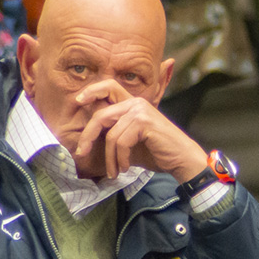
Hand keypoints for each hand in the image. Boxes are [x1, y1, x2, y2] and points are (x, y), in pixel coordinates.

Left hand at [68, 80, 210, 181]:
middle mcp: (136, 103)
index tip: (77, 101)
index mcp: (132, 104)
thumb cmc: (155, 152)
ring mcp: (140, 111)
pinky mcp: (144, 122)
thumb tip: (87, 135)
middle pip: (101, 115)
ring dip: (110, 158)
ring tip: (115, 171)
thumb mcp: (128, 142)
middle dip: (88, 136)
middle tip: (82, 153)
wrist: (181, 160)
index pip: (108, 87)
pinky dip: (121, 158)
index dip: (91, 91)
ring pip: (111, 135)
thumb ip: (112, 133)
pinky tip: (125, 167)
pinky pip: (121, 142)